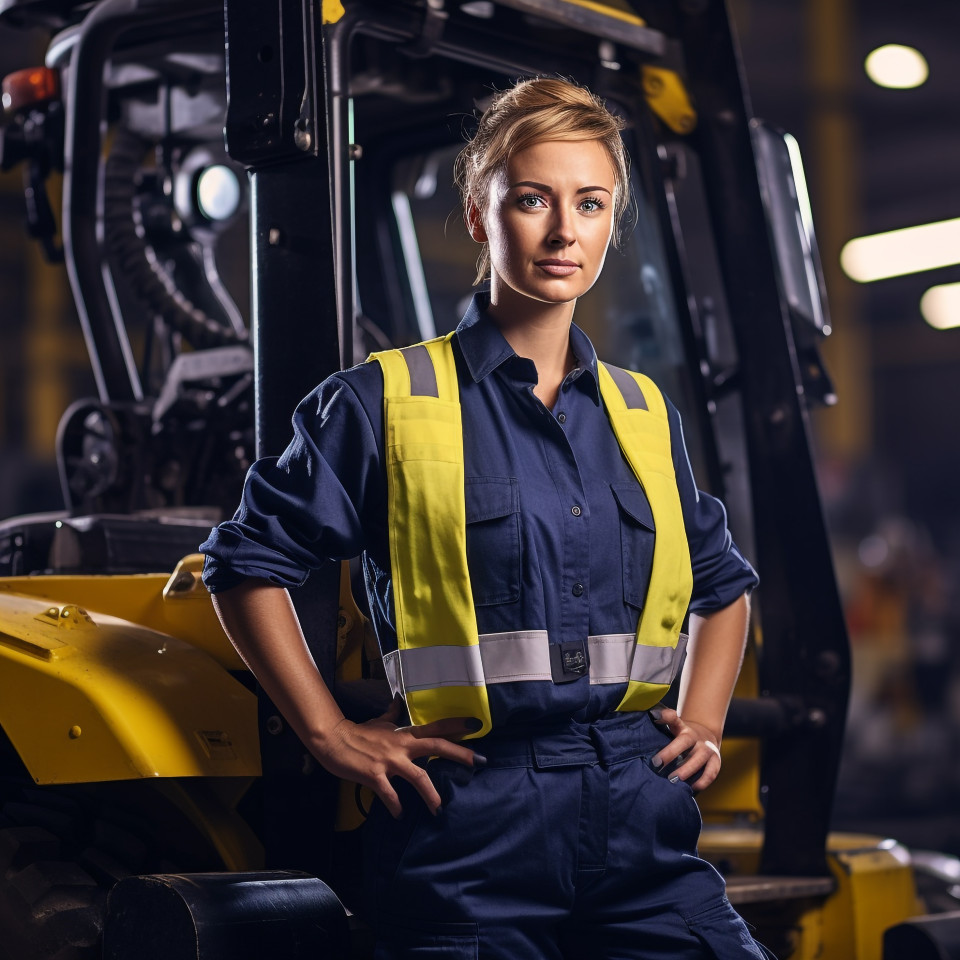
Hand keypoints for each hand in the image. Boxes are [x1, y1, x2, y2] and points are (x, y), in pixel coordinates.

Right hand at [312, 700, 483, 817]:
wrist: (333, 740)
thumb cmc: (358, 732)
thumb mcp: (379, 721)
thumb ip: (392, 714)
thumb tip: (398, 701)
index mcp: (404, 734)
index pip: (435, 727)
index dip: (456, 725)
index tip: (476, 725)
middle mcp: (401, 745)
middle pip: (436, 746)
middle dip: (459, 754)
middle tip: (479, 761)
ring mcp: (389, 761)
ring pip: (418, 777)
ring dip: (431, 795)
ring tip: (439, 809)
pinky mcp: (375, 775)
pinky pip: (390, 795)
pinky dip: (396, 806)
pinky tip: (399, 815)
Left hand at [650, 705, 721, 791]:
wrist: (706, 737)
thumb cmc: (683, 736)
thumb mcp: (674, 728)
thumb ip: (664, 723)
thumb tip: (653, 713)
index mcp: (684, 728)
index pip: (674, 720)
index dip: (665, 716)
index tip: (654, 715)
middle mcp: (696, 737)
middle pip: (685, 742)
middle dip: (670, 753)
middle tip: (657, 764)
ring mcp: (707, 749)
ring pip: (699, 759)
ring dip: (686, 770)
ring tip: (673, 780)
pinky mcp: (716, 761)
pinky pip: (711, 772)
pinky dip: (703, 781)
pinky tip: (692, 788)